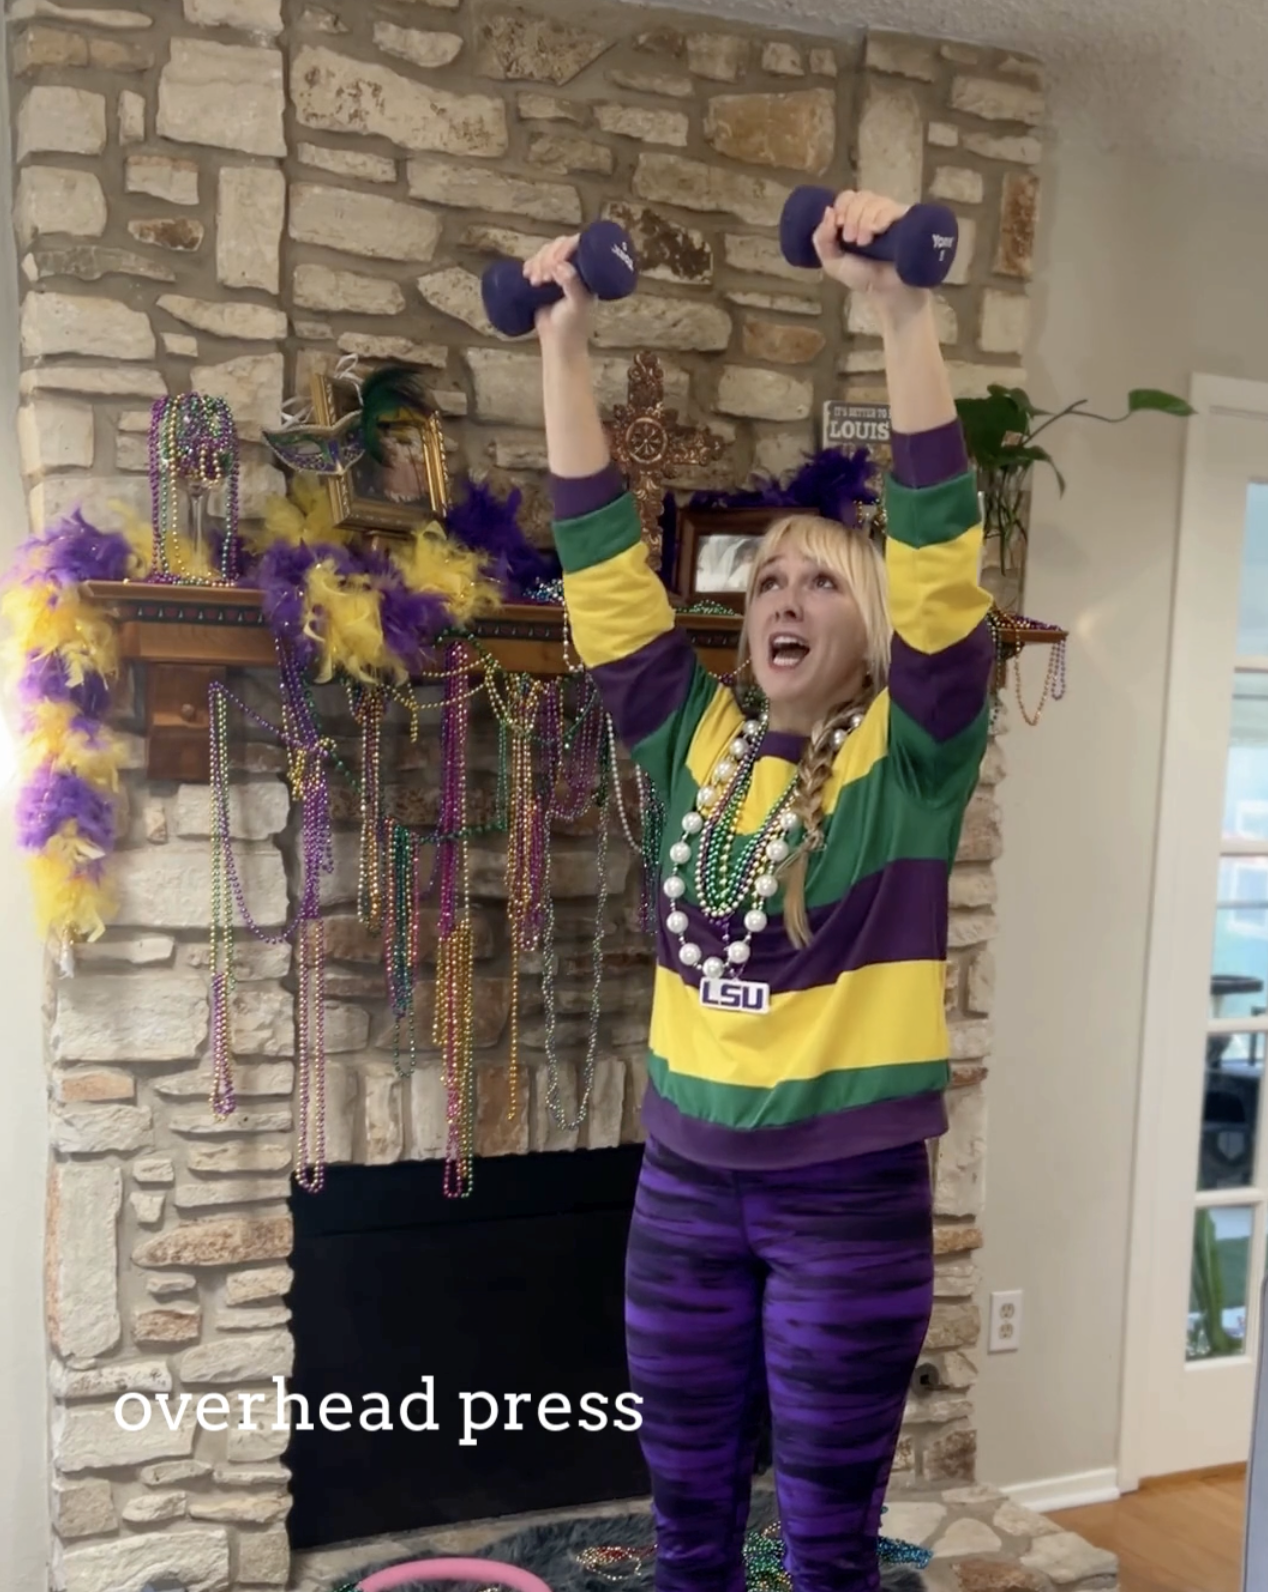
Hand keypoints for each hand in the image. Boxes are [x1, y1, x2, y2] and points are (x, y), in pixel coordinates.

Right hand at [524, 234, 592, 355]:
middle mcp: (575, 269)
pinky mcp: (545, 282)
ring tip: (534, 281)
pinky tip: (526, 272)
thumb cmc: (573, 327)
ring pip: (546, 253)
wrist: (559, 344)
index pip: (577, 245)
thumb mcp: (577, 305)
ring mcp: (560, 275)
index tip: (553, 263)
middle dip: (546, 257)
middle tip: (542, 277)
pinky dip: (529, 264)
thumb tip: (561, 265)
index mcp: (588, 271)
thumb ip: (572, 285)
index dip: (563, 248)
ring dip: (537, 261)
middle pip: (559, 246)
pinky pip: (536, 264)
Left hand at [812, 189, 926, 313]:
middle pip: (860, 196)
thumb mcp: (833, 262)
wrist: (887, 292)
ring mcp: (891, 215)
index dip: (841, 207)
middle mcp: (873, 213)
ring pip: (875, 200)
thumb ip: (822, 240)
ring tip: (865, 243)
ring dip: (864, 219)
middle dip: (851, 215)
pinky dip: (880, 217)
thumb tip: (828, 210)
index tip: (838, 226)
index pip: (847, 197)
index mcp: (855, 218)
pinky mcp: (907, 220)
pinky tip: (877, 231)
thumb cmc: (862, 277)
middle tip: (851, 240)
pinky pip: (892, 208)